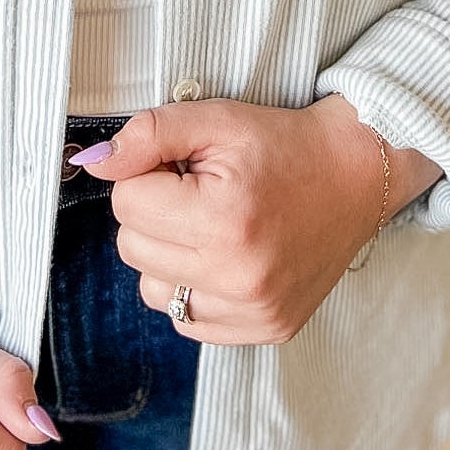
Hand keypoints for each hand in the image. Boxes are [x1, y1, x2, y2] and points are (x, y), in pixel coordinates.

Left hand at [74, 96, 442, 345]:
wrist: (356, 176)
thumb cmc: (284, 145)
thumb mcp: (216, 119)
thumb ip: (148, 135)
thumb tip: (92, 163)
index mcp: (225, 220)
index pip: (127, 205)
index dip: (146, 176)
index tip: (182, 166)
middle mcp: (239, 277)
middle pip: (133, 248)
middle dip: (153, 214)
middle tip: (197, 192)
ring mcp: (254, 312)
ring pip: (153, 290)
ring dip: (168, 256)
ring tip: (211, 225)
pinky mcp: (265, 330)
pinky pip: (187, 319)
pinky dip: (193, 287)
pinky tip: (225, 256)